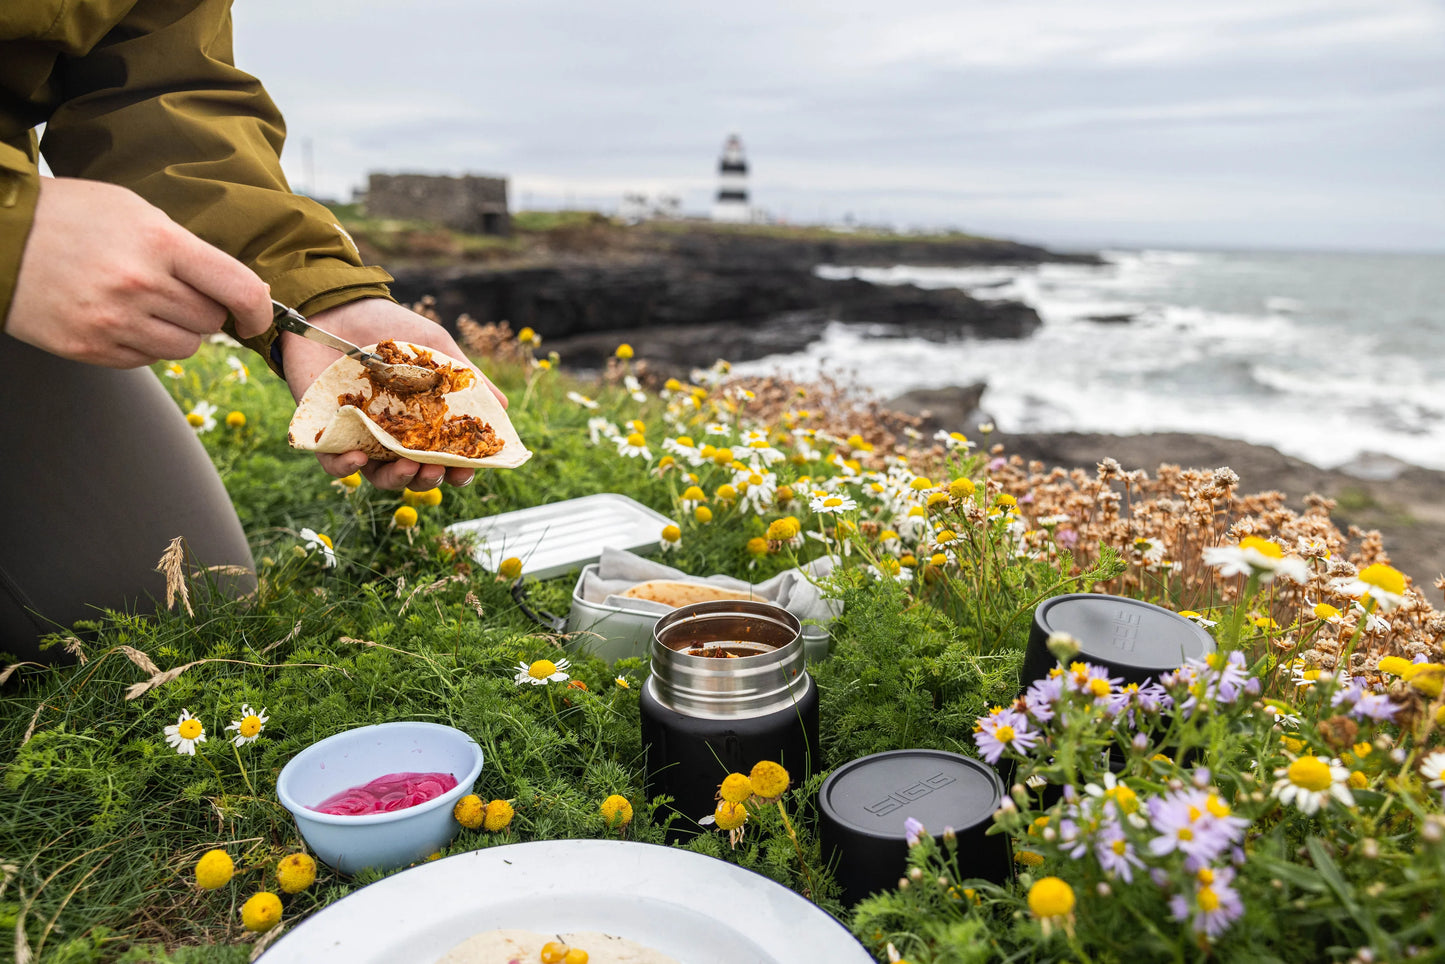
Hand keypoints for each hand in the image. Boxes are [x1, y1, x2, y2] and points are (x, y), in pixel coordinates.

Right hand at [6, 177, 271, 365]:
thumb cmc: (70, 216)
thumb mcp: (133, 210)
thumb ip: (185, 247)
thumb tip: (234, 287)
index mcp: (159, 242)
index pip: (239, 288)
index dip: (259, 310)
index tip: (256, 318)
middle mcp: (140, 285)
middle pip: (211, 321)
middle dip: (206, 311)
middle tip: (176, 292)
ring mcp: (113, 321)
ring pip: (185, 348)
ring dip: (177, 331)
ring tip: (145, 304)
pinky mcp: (89, 348)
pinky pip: (147, 360)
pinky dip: (144, 344)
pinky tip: (118, 316)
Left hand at [280, 297, 507, 490]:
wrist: (335, 304)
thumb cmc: (388, 325)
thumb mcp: (435, 346)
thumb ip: (464, 376)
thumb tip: (504, 406)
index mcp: (422, 418)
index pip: (444, 455)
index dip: (457, 469)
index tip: (464, 470)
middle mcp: (393, 432)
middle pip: (413, 473)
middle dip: (427, 480)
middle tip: (434, 469)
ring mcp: (359, 434)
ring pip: (377, 475)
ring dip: (395, 480)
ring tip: (405, 468)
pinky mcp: (325, 430)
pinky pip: (333, 462)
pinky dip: (345, 468)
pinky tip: (357, 459)